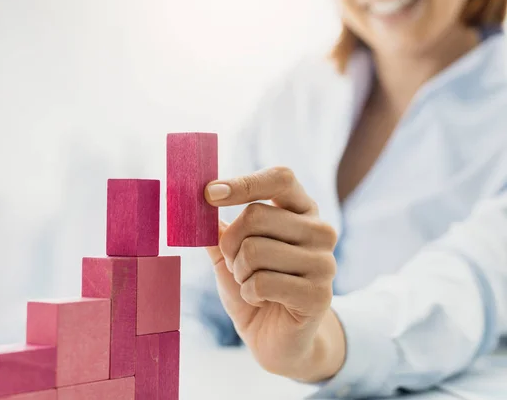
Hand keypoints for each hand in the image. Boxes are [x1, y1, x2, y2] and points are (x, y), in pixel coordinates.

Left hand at [204, 167, 345, 381]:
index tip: (209, 193)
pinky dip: (249, 295)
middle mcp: (320, 230)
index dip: (244, 183)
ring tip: (252, 284)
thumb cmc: (255, 286)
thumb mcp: (231, 253)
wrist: (277, 338)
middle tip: (237, 264)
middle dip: (230, 244)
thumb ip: (217, 227)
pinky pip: (262, 283)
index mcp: (302, 210)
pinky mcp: (319, 295)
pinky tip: (261, 301)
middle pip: (255, 215)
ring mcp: (325, 262)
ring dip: (239, 273)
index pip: (280, 178)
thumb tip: (192, 202)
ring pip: (254, 250)